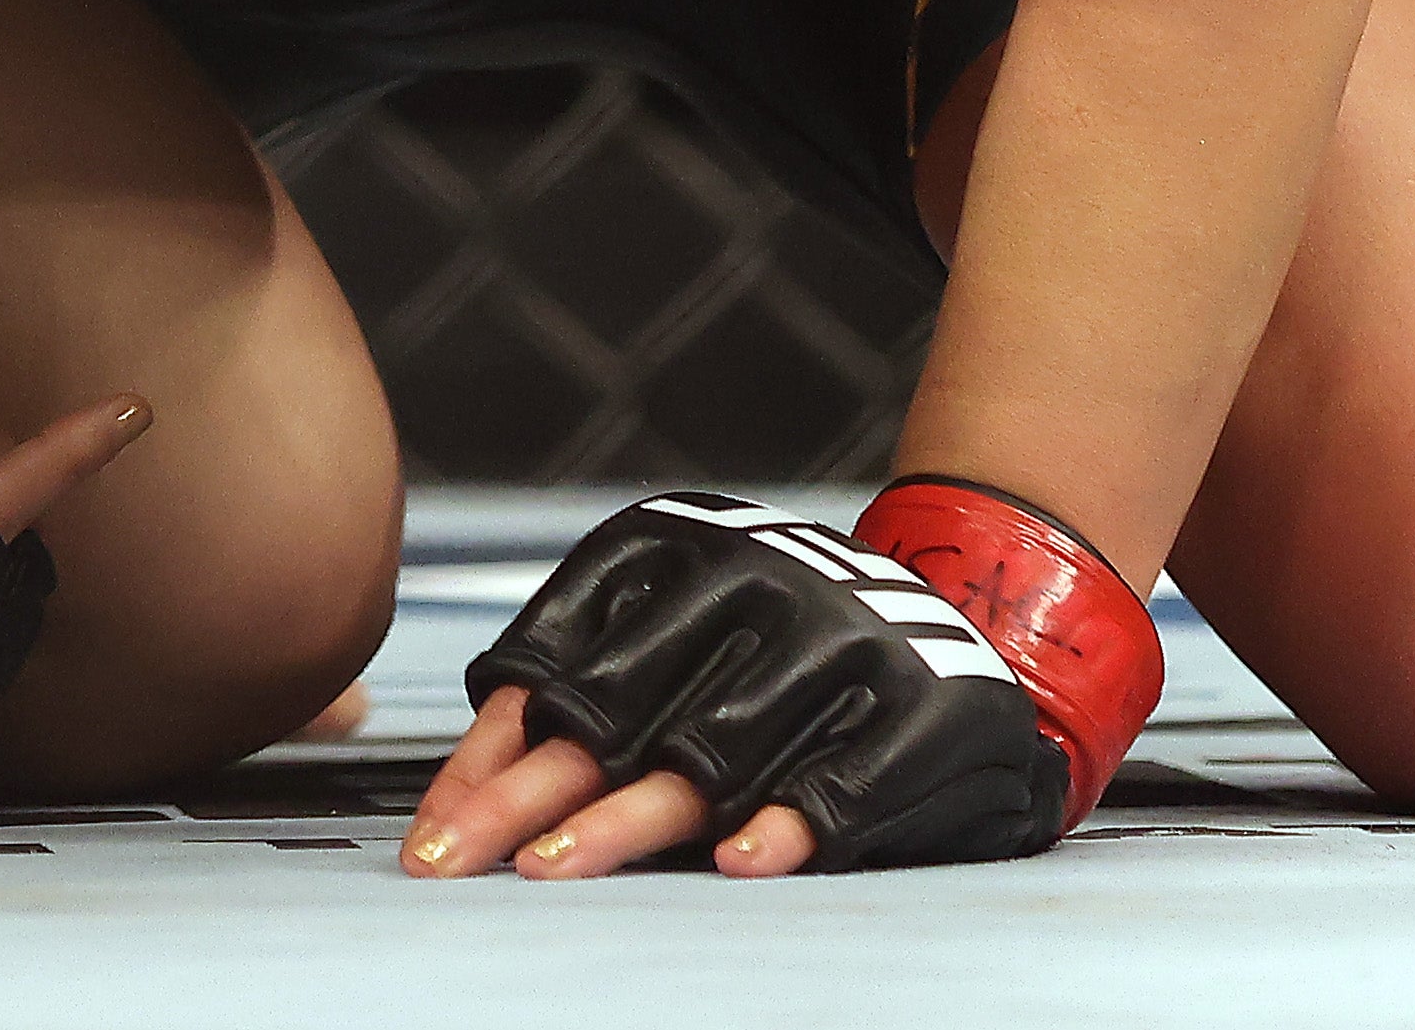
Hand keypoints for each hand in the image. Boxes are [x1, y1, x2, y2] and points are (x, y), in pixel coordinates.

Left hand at [415, 481, 1141, 874]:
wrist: (979, 633)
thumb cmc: (796, 655)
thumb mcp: (694, 638)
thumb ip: (593, 693)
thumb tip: (470, 785)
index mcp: (691, 546)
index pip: (563, 656)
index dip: (491, 751)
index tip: (435, 829)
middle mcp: (763, 579)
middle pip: (617, 710)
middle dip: (528, 797)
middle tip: (461, 860)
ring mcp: (846, 641)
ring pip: (712, 750)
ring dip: (629, 818)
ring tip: (558, 868)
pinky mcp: (922, 709)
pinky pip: (841, 781)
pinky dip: (787, 824)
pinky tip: (742, 859)